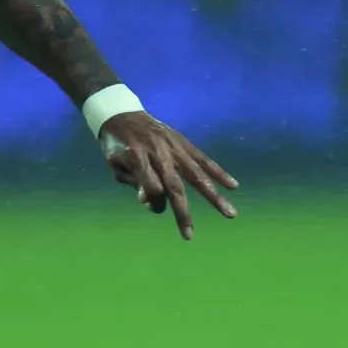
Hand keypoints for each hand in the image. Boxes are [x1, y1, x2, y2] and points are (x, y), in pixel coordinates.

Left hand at [99, 113, 238, 238]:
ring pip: (197, 175)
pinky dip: (219, 172)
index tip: (153, 206)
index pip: (150, 186)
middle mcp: (159, 154)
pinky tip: (233, 186)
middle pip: (174, 186)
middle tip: (189, 234)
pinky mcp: (184, 143)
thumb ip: (131, 181)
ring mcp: (175, 148)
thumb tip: (148, 202)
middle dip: (183, 212)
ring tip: (229, 213)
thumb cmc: (116, 144)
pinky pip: (204, 160)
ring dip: (214, 196)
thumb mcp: (114, 163)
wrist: (122, 113)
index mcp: (136, 158)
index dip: (153, 200)